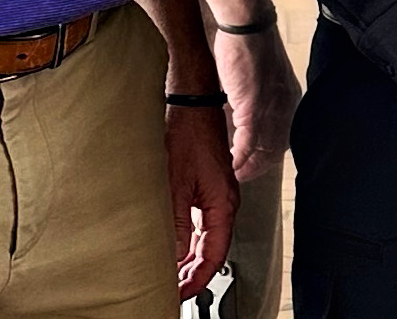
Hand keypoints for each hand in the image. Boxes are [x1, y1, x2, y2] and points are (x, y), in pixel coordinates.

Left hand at [165, 105, 238, 299]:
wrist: (191, 102)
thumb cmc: (188, 133)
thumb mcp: (175, 185)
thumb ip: (175, 224)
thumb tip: (173, 256)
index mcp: (223, 204)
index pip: (214, 254)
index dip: (198, 278)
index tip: (182, 294)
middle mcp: (224, 202)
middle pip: (213, 249)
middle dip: (194, 273)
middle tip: (173, 290)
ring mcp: (217, 194)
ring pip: (207, 237)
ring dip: (190, 257)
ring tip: (172, 274)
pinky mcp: (207, 186)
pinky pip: (202, 222)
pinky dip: (189, 239)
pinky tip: (175, 245)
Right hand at [212, 25, 298, 179]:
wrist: (246, 25)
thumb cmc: (248, 44)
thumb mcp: (257, 76)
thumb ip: (254, 96)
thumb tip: (240, 113)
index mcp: (288, 97)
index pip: (282, 134)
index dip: (268, 152)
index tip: (253, 163)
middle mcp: (285, 105)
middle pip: (276, 146)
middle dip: (259, 164)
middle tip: (242, 174)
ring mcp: (271, 108)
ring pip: (263, 147)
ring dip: (248, 163)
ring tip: (234, 172)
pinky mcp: (253, 106)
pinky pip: (249, 140)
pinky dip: (240, 155)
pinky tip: (231, 162)